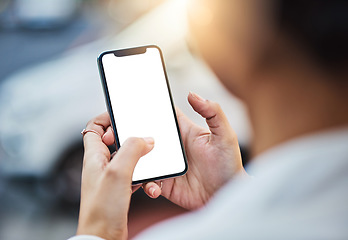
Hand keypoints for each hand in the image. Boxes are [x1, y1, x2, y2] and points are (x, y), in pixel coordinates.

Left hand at [76, 113, 153, 239]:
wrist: (104, 237)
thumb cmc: (102, 209)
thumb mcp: (118, 172)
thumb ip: (132, 150)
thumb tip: (146, 139)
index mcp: (94, 156)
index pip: (94, 127)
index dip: (106, 118)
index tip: (124, 115)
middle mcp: (101, 164)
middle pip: (115, 140)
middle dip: (131, 137)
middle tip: (144, 137)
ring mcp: (111, 177)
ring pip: (127, 157)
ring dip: (140, 157)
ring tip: (150, 160)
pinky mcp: (121, 188)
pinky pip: (134, 174)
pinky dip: (143, 174)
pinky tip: (150, 182)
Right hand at [143, 92, 246, 209]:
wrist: (227, 194)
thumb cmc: (229, 163)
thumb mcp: (225, 135)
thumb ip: (212, 112)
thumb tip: (192, 94)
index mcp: (183, 131)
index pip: (162, 116)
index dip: (147, 109)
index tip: (132, 105)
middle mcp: (171, 147)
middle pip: (146, 137)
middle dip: (132, 136)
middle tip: (120, 137)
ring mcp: (166, 165)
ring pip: (142, 159)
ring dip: (134, 161)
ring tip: (132, 164)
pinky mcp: (164, 183)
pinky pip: (148, 182)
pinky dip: (146, 184)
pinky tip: (154, 188)